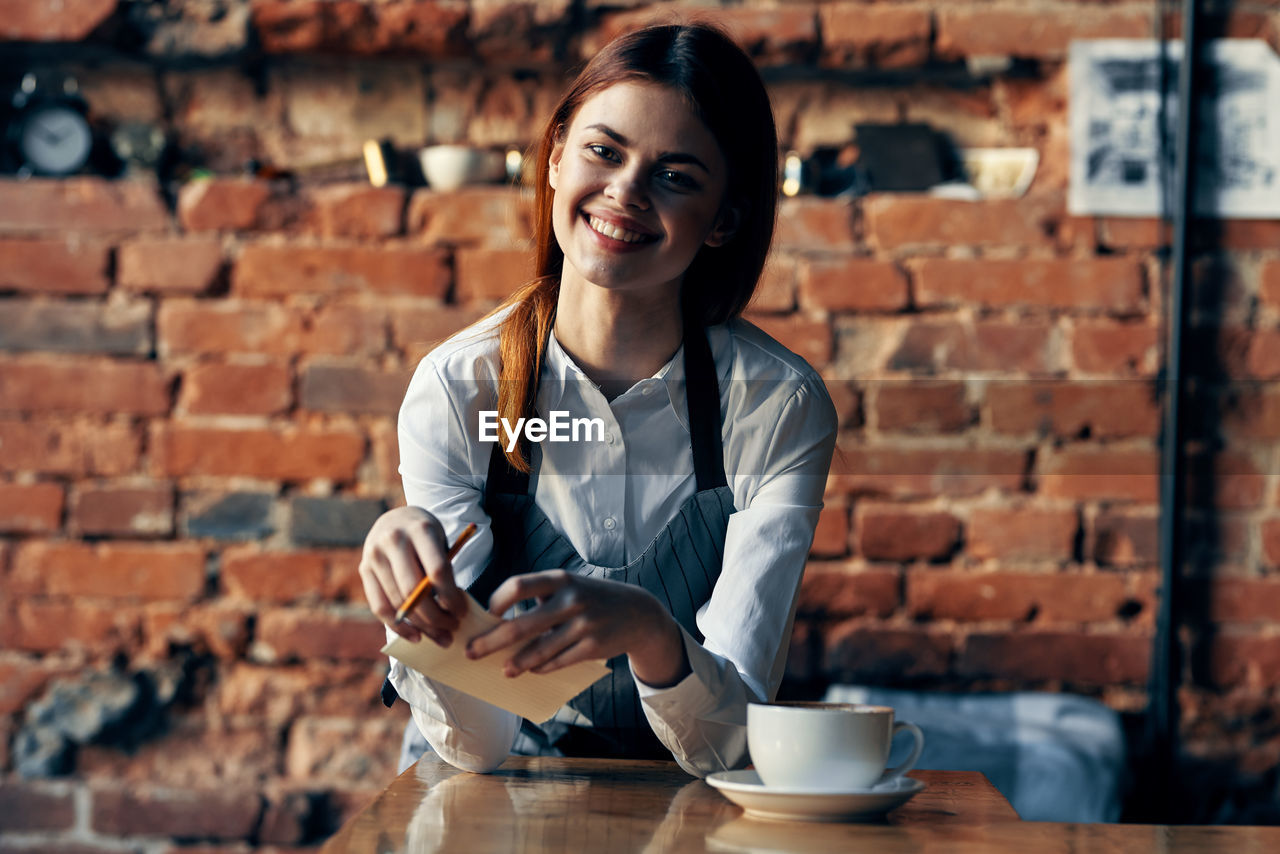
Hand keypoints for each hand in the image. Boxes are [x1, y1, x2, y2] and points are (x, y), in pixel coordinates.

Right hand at [358, 506, 467, 645]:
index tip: (462, 612)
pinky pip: (379, 607)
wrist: (396, 518)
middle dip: (436, 616)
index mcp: (420, 529)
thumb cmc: (426, 535)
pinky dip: (398, 626)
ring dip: (421, 626)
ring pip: (398, 602)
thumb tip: (451, 612)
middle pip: (414, 590)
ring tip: (440, 637)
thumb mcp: (440, 540)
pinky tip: (416, 636)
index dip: (451, 597)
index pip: (437, 570)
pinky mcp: (363, 569)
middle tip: (452, 629)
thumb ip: (443, 569)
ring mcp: (374, 554)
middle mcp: (394, 540)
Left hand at [465, 570, 689, 686]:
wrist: (638, 613)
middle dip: (491, 641)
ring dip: (517, 663)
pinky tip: (533, 670)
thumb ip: (541, 597)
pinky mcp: (592, 647)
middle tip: (472, 652)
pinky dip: (542, 668)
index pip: (517, 586)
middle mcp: (571, 599)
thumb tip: (499, 620)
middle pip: (520, 625)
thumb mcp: (570, 585)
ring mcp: (583, 624)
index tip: (488, 615)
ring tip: (504, 670)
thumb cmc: (592, 598)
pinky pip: (558, 662)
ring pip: (539, 650)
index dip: (497, 602)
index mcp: (560, 579)